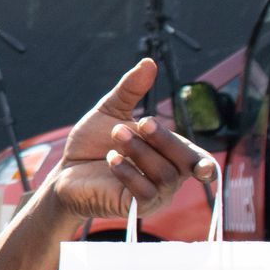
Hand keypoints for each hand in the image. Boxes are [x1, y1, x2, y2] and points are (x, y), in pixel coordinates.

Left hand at [49, 58, 216, 220]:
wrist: (65, 169)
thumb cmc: (92, 143)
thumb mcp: (110, 112)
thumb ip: (131, 90)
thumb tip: (148, 62)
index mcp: (168, 154)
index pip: (196, 158)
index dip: (204, 163)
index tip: (203, 166)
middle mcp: (167, 177)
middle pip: (184, 161)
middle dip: (163, 139)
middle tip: (140, 121)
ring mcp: (153, 195)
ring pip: (164, 175)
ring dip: (139, 151)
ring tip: (116, 136)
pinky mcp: (134, 207)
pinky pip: (145, 192)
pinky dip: (129, 173)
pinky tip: (111, 160)